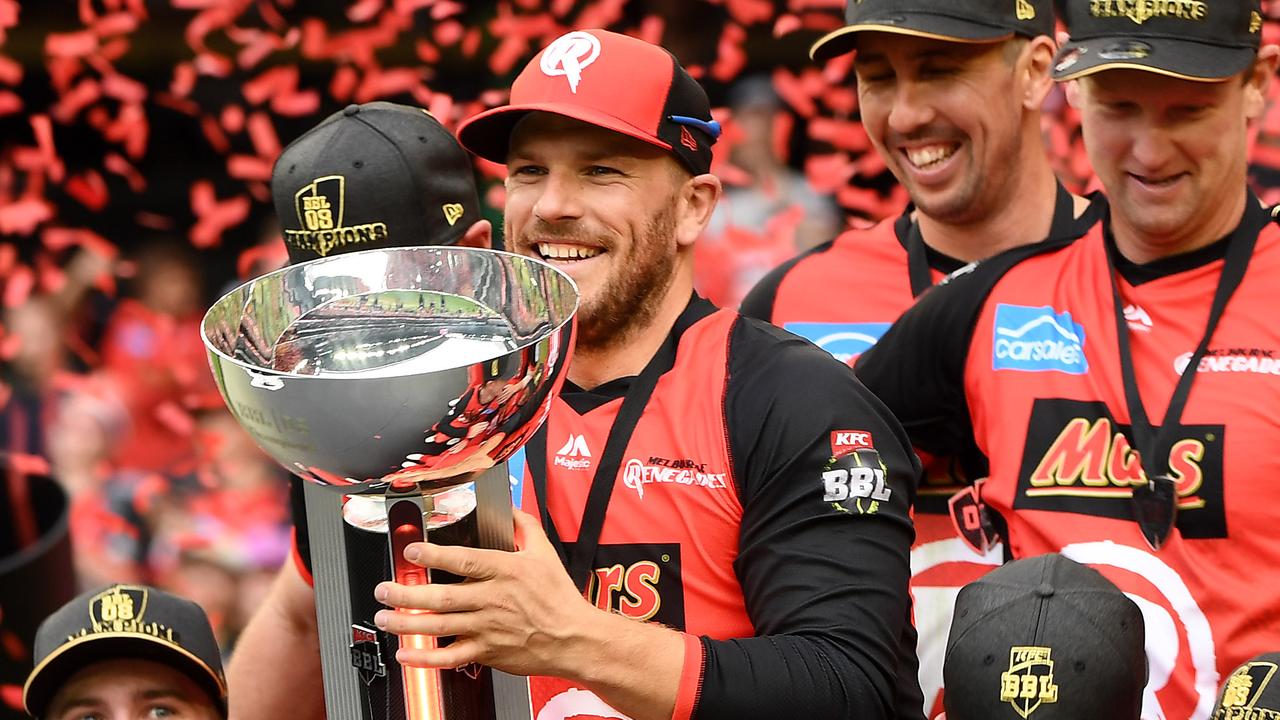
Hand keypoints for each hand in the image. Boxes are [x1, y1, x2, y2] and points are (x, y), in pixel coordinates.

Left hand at [373, 507, 599, 678]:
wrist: (574, 638)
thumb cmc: (559, 598)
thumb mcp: (545, 552)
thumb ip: (524, 526)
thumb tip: (510, 508)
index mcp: (505, 571)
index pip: (464, 560)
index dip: (434, 555)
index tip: (412, 551)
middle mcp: (492, 599)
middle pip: (442, 596)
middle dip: (407, 592)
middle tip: (385, 588)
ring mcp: (487, 628)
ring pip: (439, 625)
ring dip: (407, 622)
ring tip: (385, 616)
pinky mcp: (487, 652)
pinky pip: (450, 657)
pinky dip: (425, 658)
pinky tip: (406, 653)